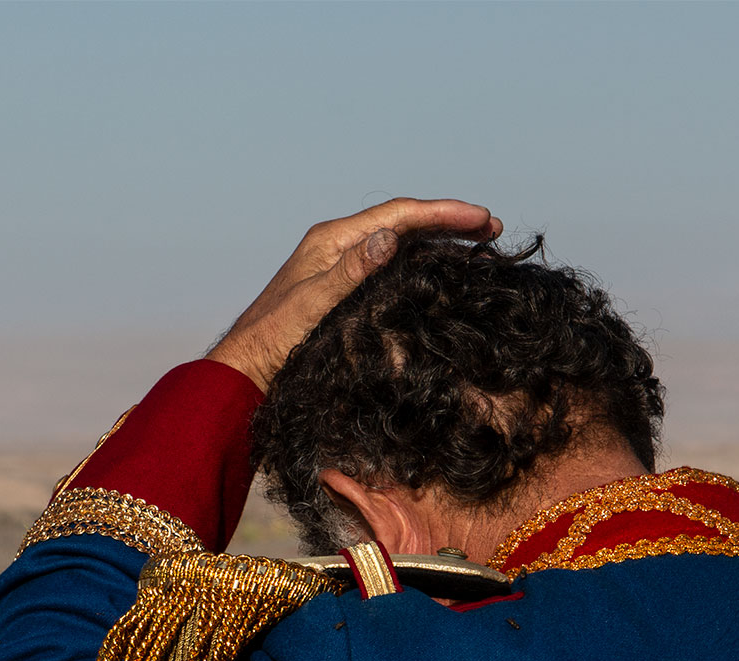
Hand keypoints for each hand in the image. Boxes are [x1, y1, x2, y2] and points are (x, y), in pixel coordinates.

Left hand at [207, 198, 501, 391]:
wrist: (247, 369)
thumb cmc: (273, 339)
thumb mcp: (313, 305)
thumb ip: (351, 272)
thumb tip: (389, 237)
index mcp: (332, 240)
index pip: (398, 216)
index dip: (444, 214)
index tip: (482, 219)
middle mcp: (338, 246)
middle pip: (404, 223)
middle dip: (449, 223)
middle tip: (491, 228)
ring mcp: (341, 265)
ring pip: (401, 243)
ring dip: (439, 242)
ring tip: (479, 246)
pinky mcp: (344, 287)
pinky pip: (391, 265)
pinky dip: (421, 263)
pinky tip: (441, 271)